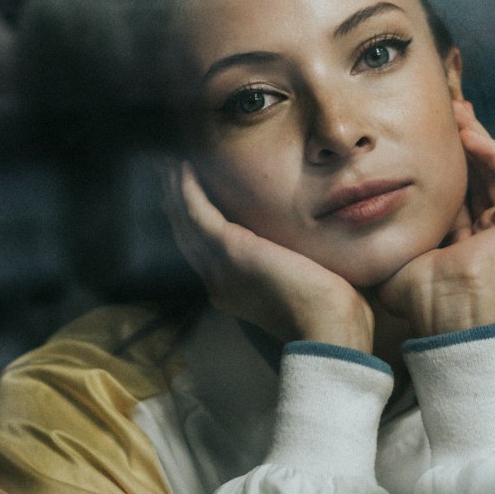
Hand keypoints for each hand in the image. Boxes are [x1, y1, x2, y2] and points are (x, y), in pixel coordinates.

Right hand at [162, 160, 375, 350]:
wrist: (327, 329)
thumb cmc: (329, 313)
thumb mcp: (304, 285)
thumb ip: (294, 267)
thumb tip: (308, 253)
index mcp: (234, 291)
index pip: (204, 252)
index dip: (193, 223)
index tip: (188, 197)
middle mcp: (218, 281)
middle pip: (187, 236)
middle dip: (175, 203)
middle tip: (166, 172)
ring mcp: (220, 266)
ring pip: (186, 223)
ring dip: (175, 191)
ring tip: (169, 164)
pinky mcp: (229, 250)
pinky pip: (197, 214)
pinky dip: (187, 190)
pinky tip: (184, 168)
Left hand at [375, 101, 494, 336]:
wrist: (444, 305)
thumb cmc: (415, 288)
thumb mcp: (397, 247)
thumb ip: (387, 226)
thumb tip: (356, 206)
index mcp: (463, 241)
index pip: (455, 190)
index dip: (441, 160)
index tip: (422, 132)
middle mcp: (489, 232)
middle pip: (478, 174)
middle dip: (462, 141)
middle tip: (444, 111)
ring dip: (477, 139)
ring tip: (456, 114)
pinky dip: (494, 153)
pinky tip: (470, 136)